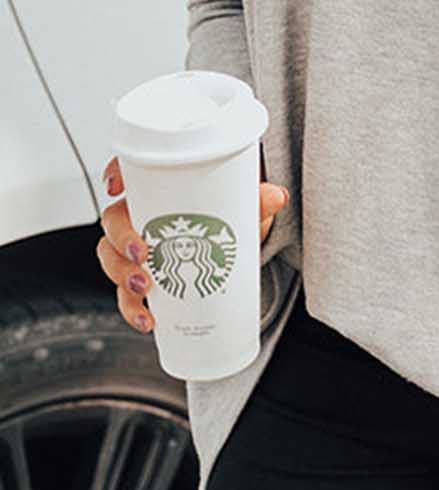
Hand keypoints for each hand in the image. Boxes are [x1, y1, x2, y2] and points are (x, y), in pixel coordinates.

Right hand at [98, 156, 290, 332]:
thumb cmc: (224, 216)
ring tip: (144, 289)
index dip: (115, 173)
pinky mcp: (143, 278)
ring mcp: (137, 248)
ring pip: (111, 257)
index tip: (116, 186)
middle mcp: (139, 216)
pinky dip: (132, 309)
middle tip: (142, 254)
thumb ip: (256, 200)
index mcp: (157, 188)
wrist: (230, 248)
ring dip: (121, 274)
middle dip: (121, 239)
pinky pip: (126, 294)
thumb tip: (277, 196)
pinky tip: (148, 318)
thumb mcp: (241, 206)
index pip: (128, 171)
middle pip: (112, 220)